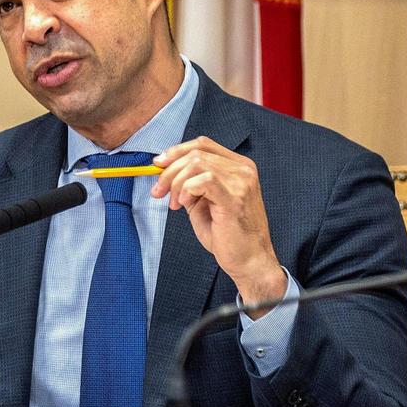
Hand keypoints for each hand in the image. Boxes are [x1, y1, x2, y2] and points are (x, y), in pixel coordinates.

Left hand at [150, 136, 286, 311]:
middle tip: (159, 191)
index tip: (158, 164)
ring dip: (176, 182)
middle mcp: (243, 170)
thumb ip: (189, 183)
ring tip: (175, 203)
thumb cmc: (228, 235)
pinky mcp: (235, 198)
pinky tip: (185, 204)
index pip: (203, 144)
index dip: (176, 151)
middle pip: (196, 153)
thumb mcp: (204, 202)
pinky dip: (187, 189)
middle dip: (169, 171)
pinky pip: (205, 180)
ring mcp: (242, 182)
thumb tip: (163, 170)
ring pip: (196, 164)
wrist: (248, 261)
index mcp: (238, 167)